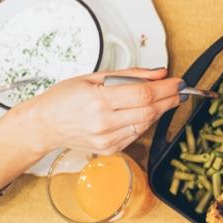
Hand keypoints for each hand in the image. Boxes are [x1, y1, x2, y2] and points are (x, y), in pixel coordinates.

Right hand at [12, 68, 182, 156]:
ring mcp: (107, 139)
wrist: (43, 125)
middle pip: (150, 111)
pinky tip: (143, 112)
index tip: (179, 81)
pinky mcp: (109, 149)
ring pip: (146, 124)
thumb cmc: (63, 98)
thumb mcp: (94, 76)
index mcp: (99, 100)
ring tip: (163, 98)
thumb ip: (130, 75)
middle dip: (170, 99)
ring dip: (160, 110)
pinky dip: (145, 122)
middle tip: (179, 90)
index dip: (167, 88)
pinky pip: (137, 134)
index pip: (144, 94)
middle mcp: (103, 122)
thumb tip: (160, 73)